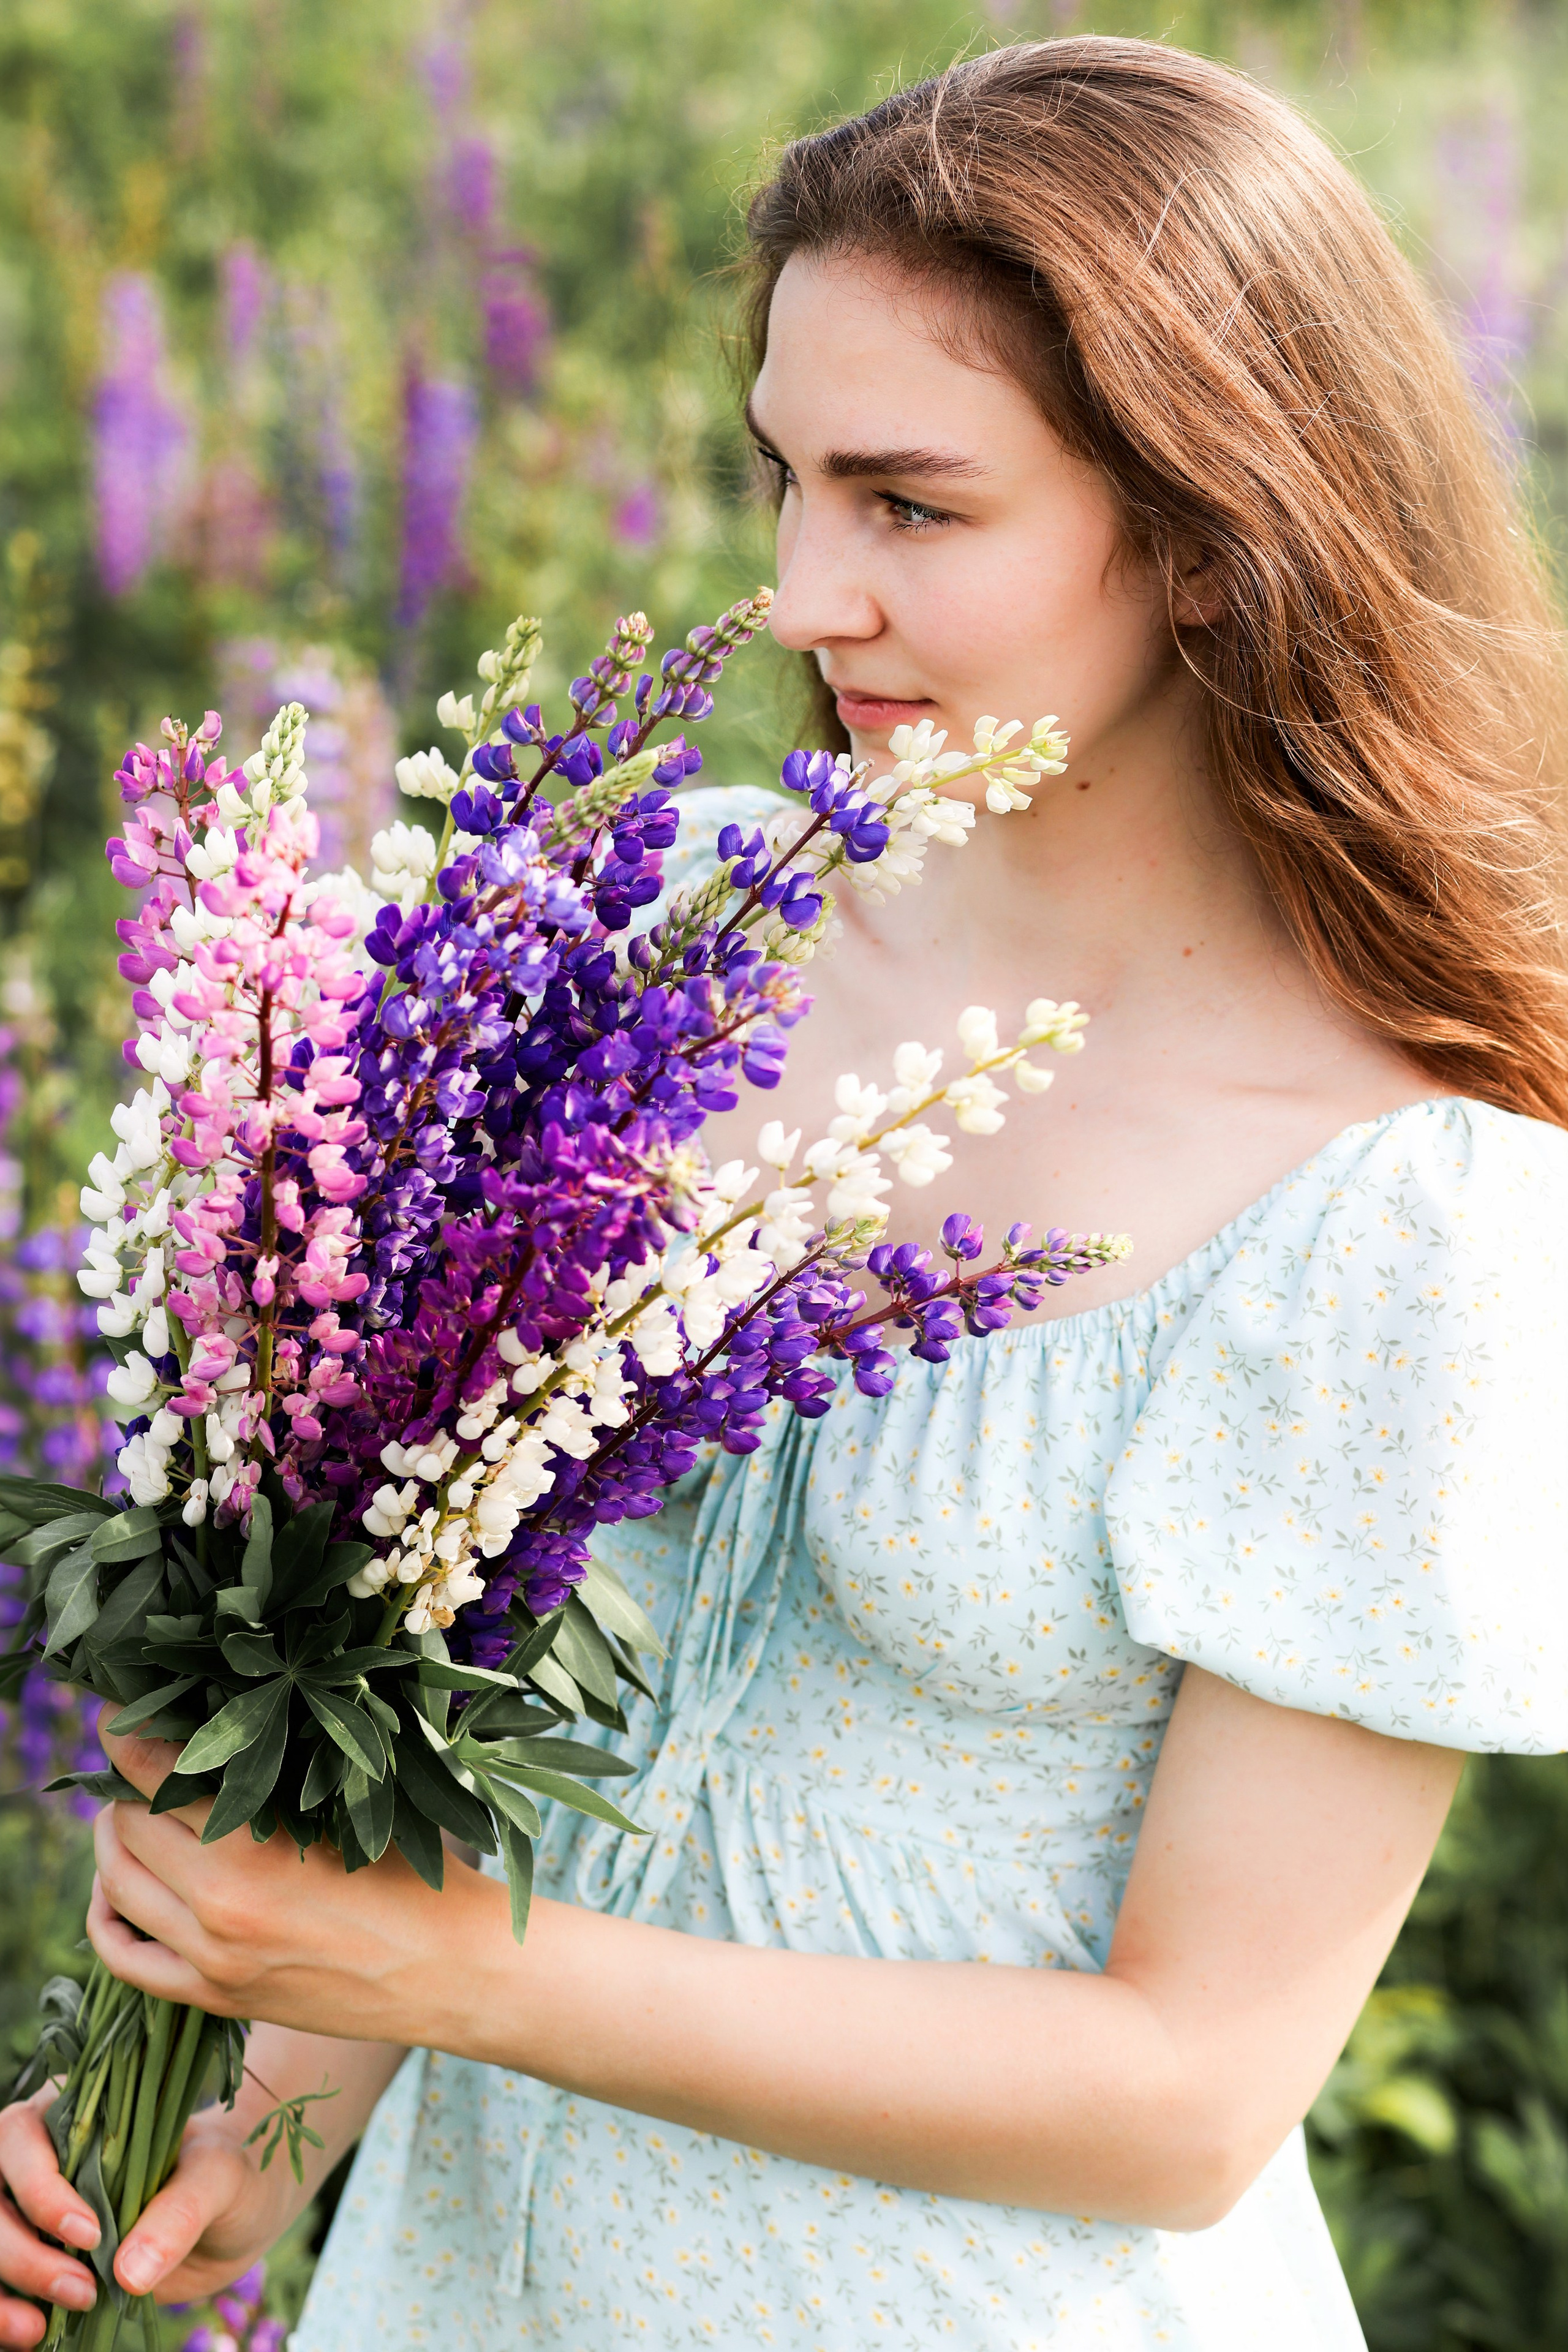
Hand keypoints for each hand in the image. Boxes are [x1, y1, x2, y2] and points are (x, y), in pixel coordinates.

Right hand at [0, 2078, 293, 2346]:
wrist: (235, 2214)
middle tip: (78, 2289)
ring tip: (38, 2331)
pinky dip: (5, 2314)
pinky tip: (33, 2335)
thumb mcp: (217, 2177)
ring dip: (1, 2292)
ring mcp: (35, 2215)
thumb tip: (129, 2273)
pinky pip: (5, 2285)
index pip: (22, 2137)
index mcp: (78, 2113)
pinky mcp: (43, 2261)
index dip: (40, 2189)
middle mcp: (42, 2160)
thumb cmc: (226, 2172)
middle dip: (19, 2251)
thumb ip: (179, 2211)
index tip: (88, 2233)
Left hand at [89, 1719, 503, 2042]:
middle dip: (125, 1788)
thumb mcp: (345, 1809)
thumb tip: (214, 1732)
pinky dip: (107, 1919)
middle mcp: (217, 1908)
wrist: (446, 1971)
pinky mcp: (213, 1998)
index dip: (127, 1738)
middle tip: (142, 1765)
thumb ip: (272, 1781)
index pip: (154, 1778)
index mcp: (252, 1850)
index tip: (120, 1714)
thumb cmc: (410, 1873)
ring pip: (116, 1887)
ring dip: (112, 1843)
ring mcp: (209, 1960)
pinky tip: (118, 1892)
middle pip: (126, 1828)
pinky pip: (124, 1959)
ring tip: (130, 1815)